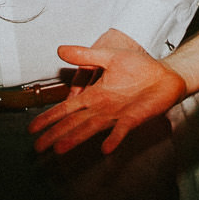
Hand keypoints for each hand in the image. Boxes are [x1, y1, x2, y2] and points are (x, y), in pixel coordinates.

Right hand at [30, 29, 185, 155]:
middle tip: (38, 147)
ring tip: (60, 150)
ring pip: (90, 128)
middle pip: (73, 123)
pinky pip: (120, 130)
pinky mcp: (132, 118)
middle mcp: (101, 108)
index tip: (33, 128)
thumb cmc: (139, 68)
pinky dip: (113, 138)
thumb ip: (85, 56)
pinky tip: (105, 148)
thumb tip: (59, 50)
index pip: (66, 108)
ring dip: (76, 139)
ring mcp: (116, 114)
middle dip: (55, 134)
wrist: (165, 75)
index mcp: (94, 95)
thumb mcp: (109, 56)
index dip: (50, 118)